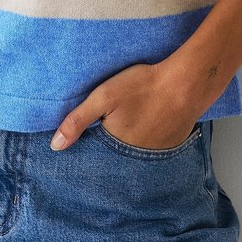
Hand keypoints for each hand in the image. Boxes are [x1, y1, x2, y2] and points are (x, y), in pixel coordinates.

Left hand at [49, 61, 197, 150]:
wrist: (186, 83)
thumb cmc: (143, 87)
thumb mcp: (103, 97)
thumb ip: (77, 121)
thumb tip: (55, 146)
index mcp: (115, 148)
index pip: (95, 157)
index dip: (88, 147)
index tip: (85, 139)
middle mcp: (135, 158)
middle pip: (114, 156)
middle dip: (108, 147)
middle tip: (111, 126)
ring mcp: (155, 154)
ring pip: (133, 152)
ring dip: (128, 144)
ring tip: (129, 124)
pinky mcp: (170, 145)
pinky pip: (151, 148)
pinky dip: (146, 139)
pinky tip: (147, 122)